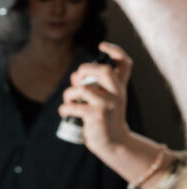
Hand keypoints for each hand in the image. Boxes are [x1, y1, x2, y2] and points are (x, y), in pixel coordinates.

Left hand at [61, 41, 133, 155]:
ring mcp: (108, 104)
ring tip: (68, 102)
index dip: (115, 50)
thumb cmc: (105, 119)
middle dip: (86, 70)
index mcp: (119, 87)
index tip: (102, 45)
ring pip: (83, 89)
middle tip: (77, 80)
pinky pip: (74, 106)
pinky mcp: (97, 116)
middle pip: (105, 71)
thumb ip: (91, 87)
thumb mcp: (102, 101)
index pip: (125, 63)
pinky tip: (64, 112)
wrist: (114, 143)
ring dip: (69, 94)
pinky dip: (64, 108)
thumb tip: (75, 76)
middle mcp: (117, 93)